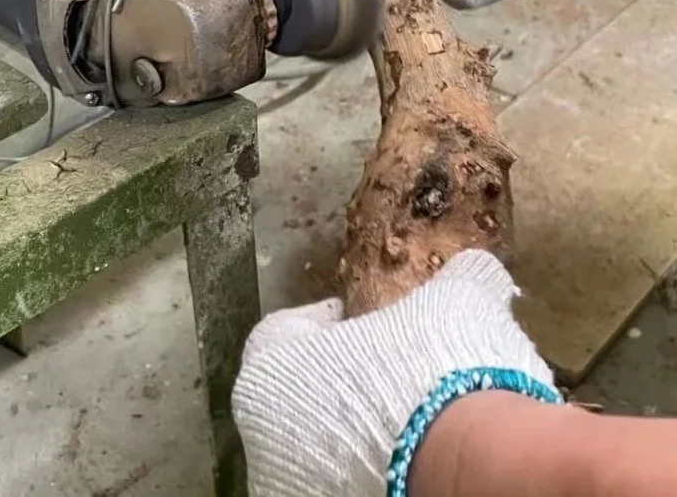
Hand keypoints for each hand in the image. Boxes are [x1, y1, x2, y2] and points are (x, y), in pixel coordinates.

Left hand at [232, 251, 555, 496]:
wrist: (469, 470)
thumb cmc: (438, 370)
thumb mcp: (455, 303)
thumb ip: (456, 279)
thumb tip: (477, 267)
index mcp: (271, 371)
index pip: (281, 334)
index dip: (321, 323)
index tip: (352, 318)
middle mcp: (262, 438)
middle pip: (295, 396)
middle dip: (335, 382)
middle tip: (383, 374)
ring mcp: (289, 490)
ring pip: (313, 451)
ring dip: (347, 435)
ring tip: (403, 425)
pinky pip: (339, 487)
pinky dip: (364, 476)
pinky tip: (407, 466)